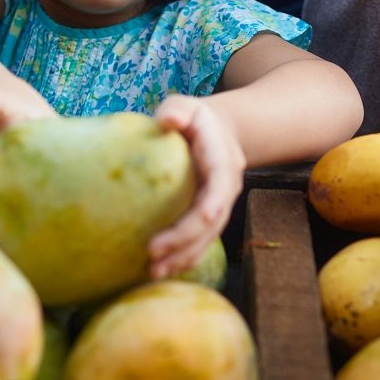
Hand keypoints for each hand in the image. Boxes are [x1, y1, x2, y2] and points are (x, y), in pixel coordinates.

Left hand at [148, 95, 245, 278]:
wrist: (217, 131)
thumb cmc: (194, 118)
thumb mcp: (187, 106)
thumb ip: (177, 110)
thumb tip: (168, 121)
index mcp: (223, 162)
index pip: (219, 188)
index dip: (208, 208)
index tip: (192, 223)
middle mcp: (226, 189)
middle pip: (212, 221)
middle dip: (186, 241)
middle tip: (153, 254)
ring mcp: (220, 205)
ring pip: (207, 237)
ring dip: (183, 257)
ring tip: (153, 272)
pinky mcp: (209, 217)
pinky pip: (200, 241)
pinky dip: (184, 257)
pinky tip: (162, 270)